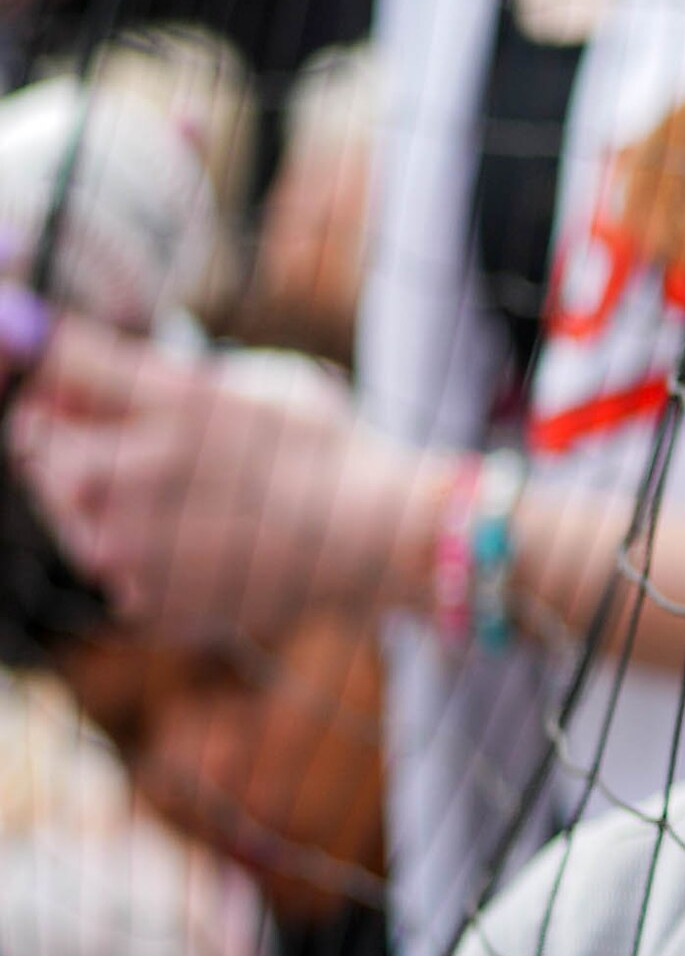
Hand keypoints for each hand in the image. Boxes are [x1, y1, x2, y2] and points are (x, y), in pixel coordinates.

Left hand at [8, 318, 440, 641]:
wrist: (379, 541)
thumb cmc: (329, 450)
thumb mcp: (259, 380)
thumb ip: (170, 373)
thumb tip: (88, 368)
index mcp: (167, 403)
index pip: (53, 359)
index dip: (48, 357)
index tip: (58, 366)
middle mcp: (131, 474)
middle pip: (32, 439)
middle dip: (67, 433)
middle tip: (120, 438)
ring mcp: (128, 546)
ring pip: (65, 507)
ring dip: (97, 498)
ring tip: (176, 499)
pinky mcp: (140, 598)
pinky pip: (108, 563)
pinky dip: (139, 552)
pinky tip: (198, 544)